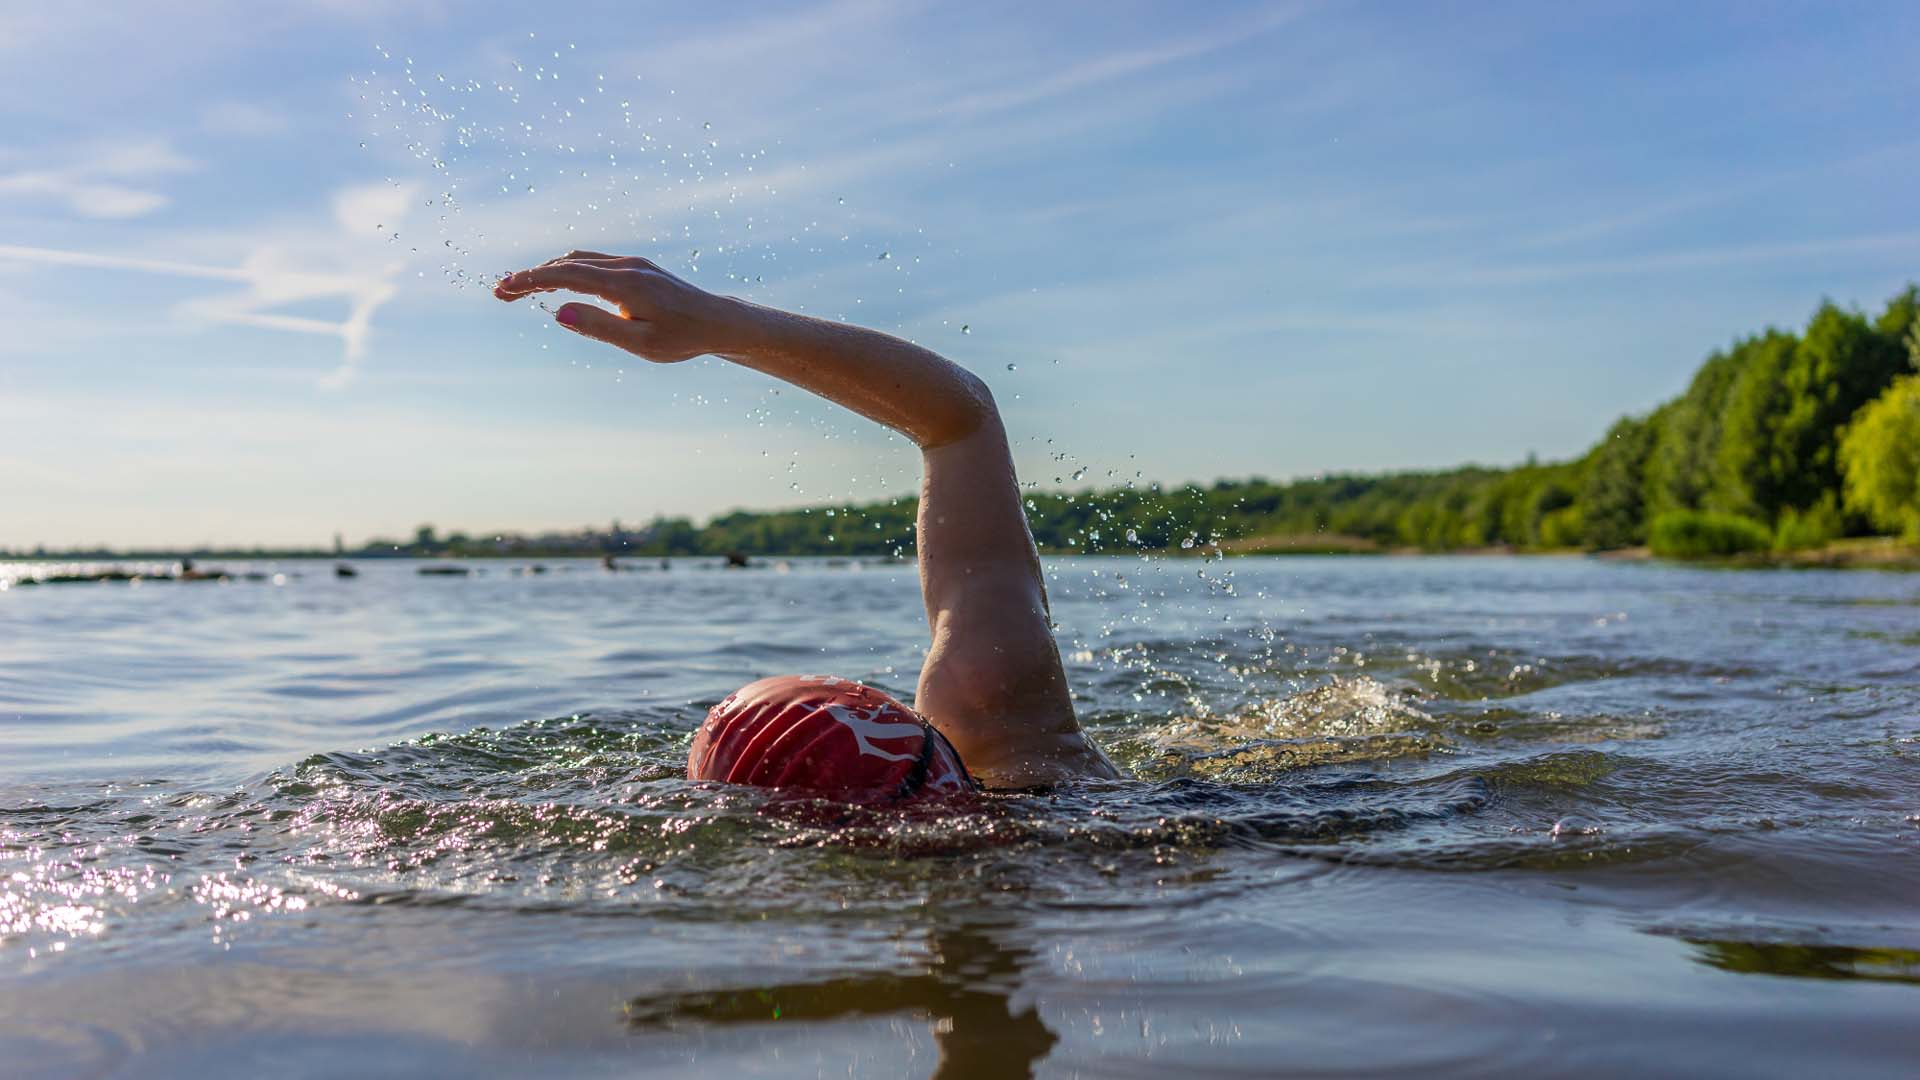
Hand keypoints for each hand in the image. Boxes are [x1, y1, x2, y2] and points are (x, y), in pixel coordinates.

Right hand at [493, 251, 745, 363]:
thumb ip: (599, 327)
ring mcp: (632, 263)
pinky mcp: (636, 267)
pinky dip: (567, 270)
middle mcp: (626, 266)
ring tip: (520, 290)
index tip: (503, 289)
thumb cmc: (681, 338)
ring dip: (547, 272)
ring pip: (579, 260)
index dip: (531, 280)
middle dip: (530, 277)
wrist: (717, 322)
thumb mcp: (641, 343)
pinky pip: (593, 262)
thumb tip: (558, 312)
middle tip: (499, 294)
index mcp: (625, 283)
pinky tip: (555, 284)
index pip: (567, 275)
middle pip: (567, 264)